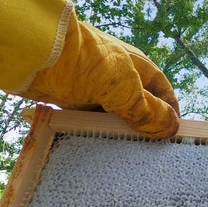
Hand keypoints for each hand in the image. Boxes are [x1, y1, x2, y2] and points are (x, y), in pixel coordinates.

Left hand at [19, 17, 179, 138]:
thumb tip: (172, 128)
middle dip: (143, 126)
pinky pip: (88, 118)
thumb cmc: (86, 63)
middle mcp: (118, 75)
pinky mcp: (72, 96)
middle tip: (147, 153)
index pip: (163, 91)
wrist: (34, 52)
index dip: (170, 112)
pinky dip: (94, 130)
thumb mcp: (125, 89)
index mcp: (138, 67)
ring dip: (116, 130)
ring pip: (112, 114)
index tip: (173, 136)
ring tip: (122, 155)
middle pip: (138, 105)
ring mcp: (94, 86)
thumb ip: (147, 111)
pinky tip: (95, 145)